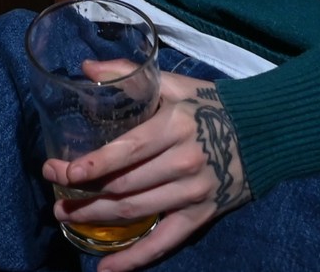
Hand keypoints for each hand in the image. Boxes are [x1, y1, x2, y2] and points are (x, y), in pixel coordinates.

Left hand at [43, 72, 250, 270]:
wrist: (264, 133)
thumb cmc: (211, 105)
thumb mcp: (173, 84)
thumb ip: (128, 74)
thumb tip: (86, 68)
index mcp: (174, 126)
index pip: (127, 151)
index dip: (92, 165)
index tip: (62, 172)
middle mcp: (183, 162)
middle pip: (124, 186)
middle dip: (83, 194)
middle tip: (56, 197)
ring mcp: (193, 192)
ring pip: (136, 212)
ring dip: (97, 219)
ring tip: (67, 217)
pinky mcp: (201, 216)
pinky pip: (164, 243)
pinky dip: (134, 259)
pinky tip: (106, 268)